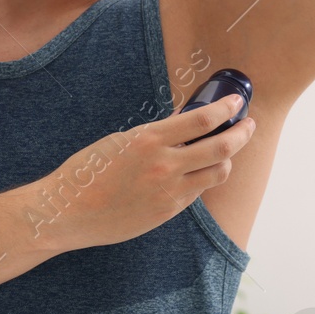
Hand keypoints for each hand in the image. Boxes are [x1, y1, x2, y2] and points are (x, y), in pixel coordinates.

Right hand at [37, 94, 254, 250]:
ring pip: (217, 172)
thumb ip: (153, 136)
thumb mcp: (118, 143)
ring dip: (226, 159)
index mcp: (148, 140)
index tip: (236, 102)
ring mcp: (169, 191)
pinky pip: (197, 191)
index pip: (202, 119)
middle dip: (241, 133)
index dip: (226, 108)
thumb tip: (182, 124)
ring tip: (225, 152)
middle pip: (221, 147)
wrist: (68, 211)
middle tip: (247, 125)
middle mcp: (164, 165)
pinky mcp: (168, 211)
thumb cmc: (86, 173)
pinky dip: (202, 178)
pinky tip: (197, 173)